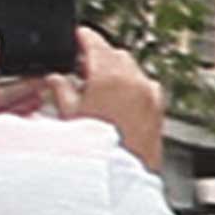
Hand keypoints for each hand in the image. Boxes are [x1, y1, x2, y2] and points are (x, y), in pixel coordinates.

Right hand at [56, 26, 173, 176]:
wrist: (124, 178)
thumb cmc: (98, 150)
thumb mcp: (68, 114)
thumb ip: (60, 88)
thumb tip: (56, 79)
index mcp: (111, 76)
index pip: (96, 42)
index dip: (83, 37)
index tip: (76, 36)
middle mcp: (136, 81)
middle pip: (116, 54)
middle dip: (98, 56)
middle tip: (79, 66)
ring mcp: (152, 95)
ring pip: (132, 70)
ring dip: (115, 71)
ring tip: (94, 87)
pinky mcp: (159, 110)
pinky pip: (144, 87)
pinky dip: (129, 86)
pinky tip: (113, 102)